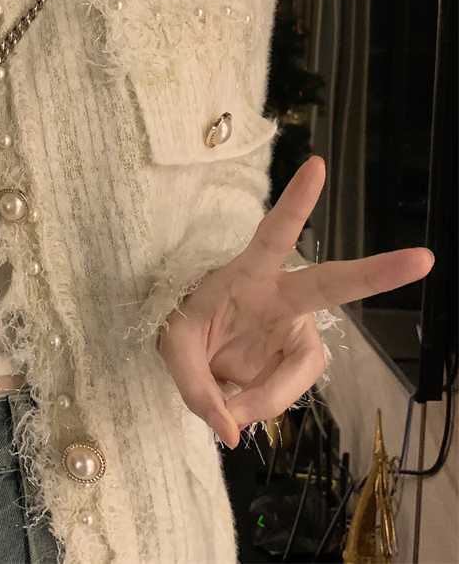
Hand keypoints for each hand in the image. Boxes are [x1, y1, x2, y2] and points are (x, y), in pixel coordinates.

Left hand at [156, 155, 434, 449]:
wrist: (191, 352)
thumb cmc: (183, 328)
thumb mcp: (171, 349)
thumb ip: (195, 388)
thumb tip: (234, 430)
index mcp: (247, 273)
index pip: (273, 234)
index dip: (295, 203)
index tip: (317, 165)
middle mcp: (280, 295)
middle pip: (333, 283)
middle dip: (377, 272)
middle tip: (424, 258)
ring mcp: (293, 328)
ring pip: (303, 365)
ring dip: (266, 393)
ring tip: (226, 408)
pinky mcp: (295, 358)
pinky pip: (288, 391)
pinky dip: (261, 404)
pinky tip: (237, 405)